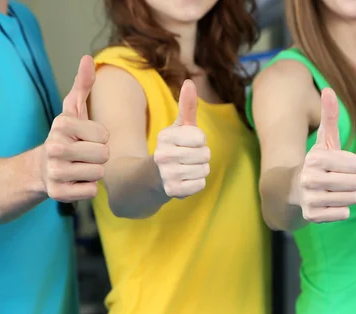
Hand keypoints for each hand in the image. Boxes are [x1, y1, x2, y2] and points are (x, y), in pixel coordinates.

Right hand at [41, 55, 109, 201]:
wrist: (41, 169)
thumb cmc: (67, 137)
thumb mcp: (73, 110)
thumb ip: (83, 85)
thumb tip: (88, 58)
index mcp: (61, 125)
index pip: (105, 136)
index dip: (100, 139)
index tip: (84, 139)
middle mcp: (55, 148)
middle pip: (104, 155)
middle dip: (98, 156)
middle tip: (82, 155)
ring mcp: (54, 172)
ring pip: (99, 174)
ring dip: (94, 173)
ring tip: (79, 167)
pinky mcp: (57, 194)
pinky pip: (91, 192)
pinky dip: (87, 188)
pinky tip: (74, 182)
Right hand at [153, 80, 210, 198]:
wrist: (151, 178)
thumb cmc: (171, 148)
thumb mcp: (177, 127)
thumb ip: (186, 107)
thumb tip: (190, 82)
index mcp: (165, 136)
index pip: (201, 137)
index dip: (199, 141)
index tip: (187, 144)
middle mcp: (163, 155)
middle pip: (205, 154)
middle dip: (201, 157)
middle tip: (187, 159)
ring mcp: (166, 174)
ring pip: (204, 170)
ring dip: (199, 170)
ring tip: (185, 169)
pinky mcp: (172, 191)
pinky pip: (200, 184)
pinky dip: (196, 184)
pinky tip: (184, 181)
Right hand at [299, 88, 355, 222]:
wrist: (292, 189)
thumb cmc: (317, 162)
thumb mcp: (324, 140)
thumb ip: (329, 116)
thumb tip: (329, 89)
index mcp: (315, 158)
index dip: (352, 165)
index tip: (339, 165)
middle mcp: (309, 179)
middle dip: (351, 182)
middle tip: (337, 180)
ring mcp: (310, 199)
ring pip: (352, 199)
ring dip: (346, 196)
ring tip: (331, 191)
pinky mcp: (312, 216)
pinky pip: (344, 213)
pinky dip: (339, 209)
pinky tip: (327, 203)